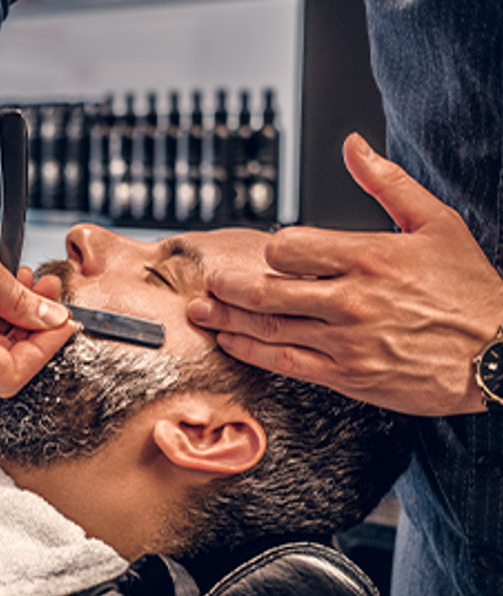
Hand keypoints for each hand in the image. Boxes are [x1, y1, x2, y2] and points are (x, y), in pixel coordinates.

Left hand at [187, 133, 502, 415]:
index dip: (272, 248)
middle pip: (266, 289)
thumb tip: (353, 145)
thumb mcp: (437, 223)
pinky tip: (230, 343)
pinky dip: (250, 352)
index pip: (289, 246)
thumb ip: (387, 182)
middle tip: (210, 281)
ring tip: (201, 312)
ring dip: (227, 318)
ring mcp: (345, 340)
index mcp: (368, 255)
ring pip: (268, 327)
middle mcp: (350, 298)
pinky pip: (284, 362)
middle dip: (229, 284)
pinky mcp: (347, 375)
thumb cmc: (471, 290)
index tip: (271, 253)